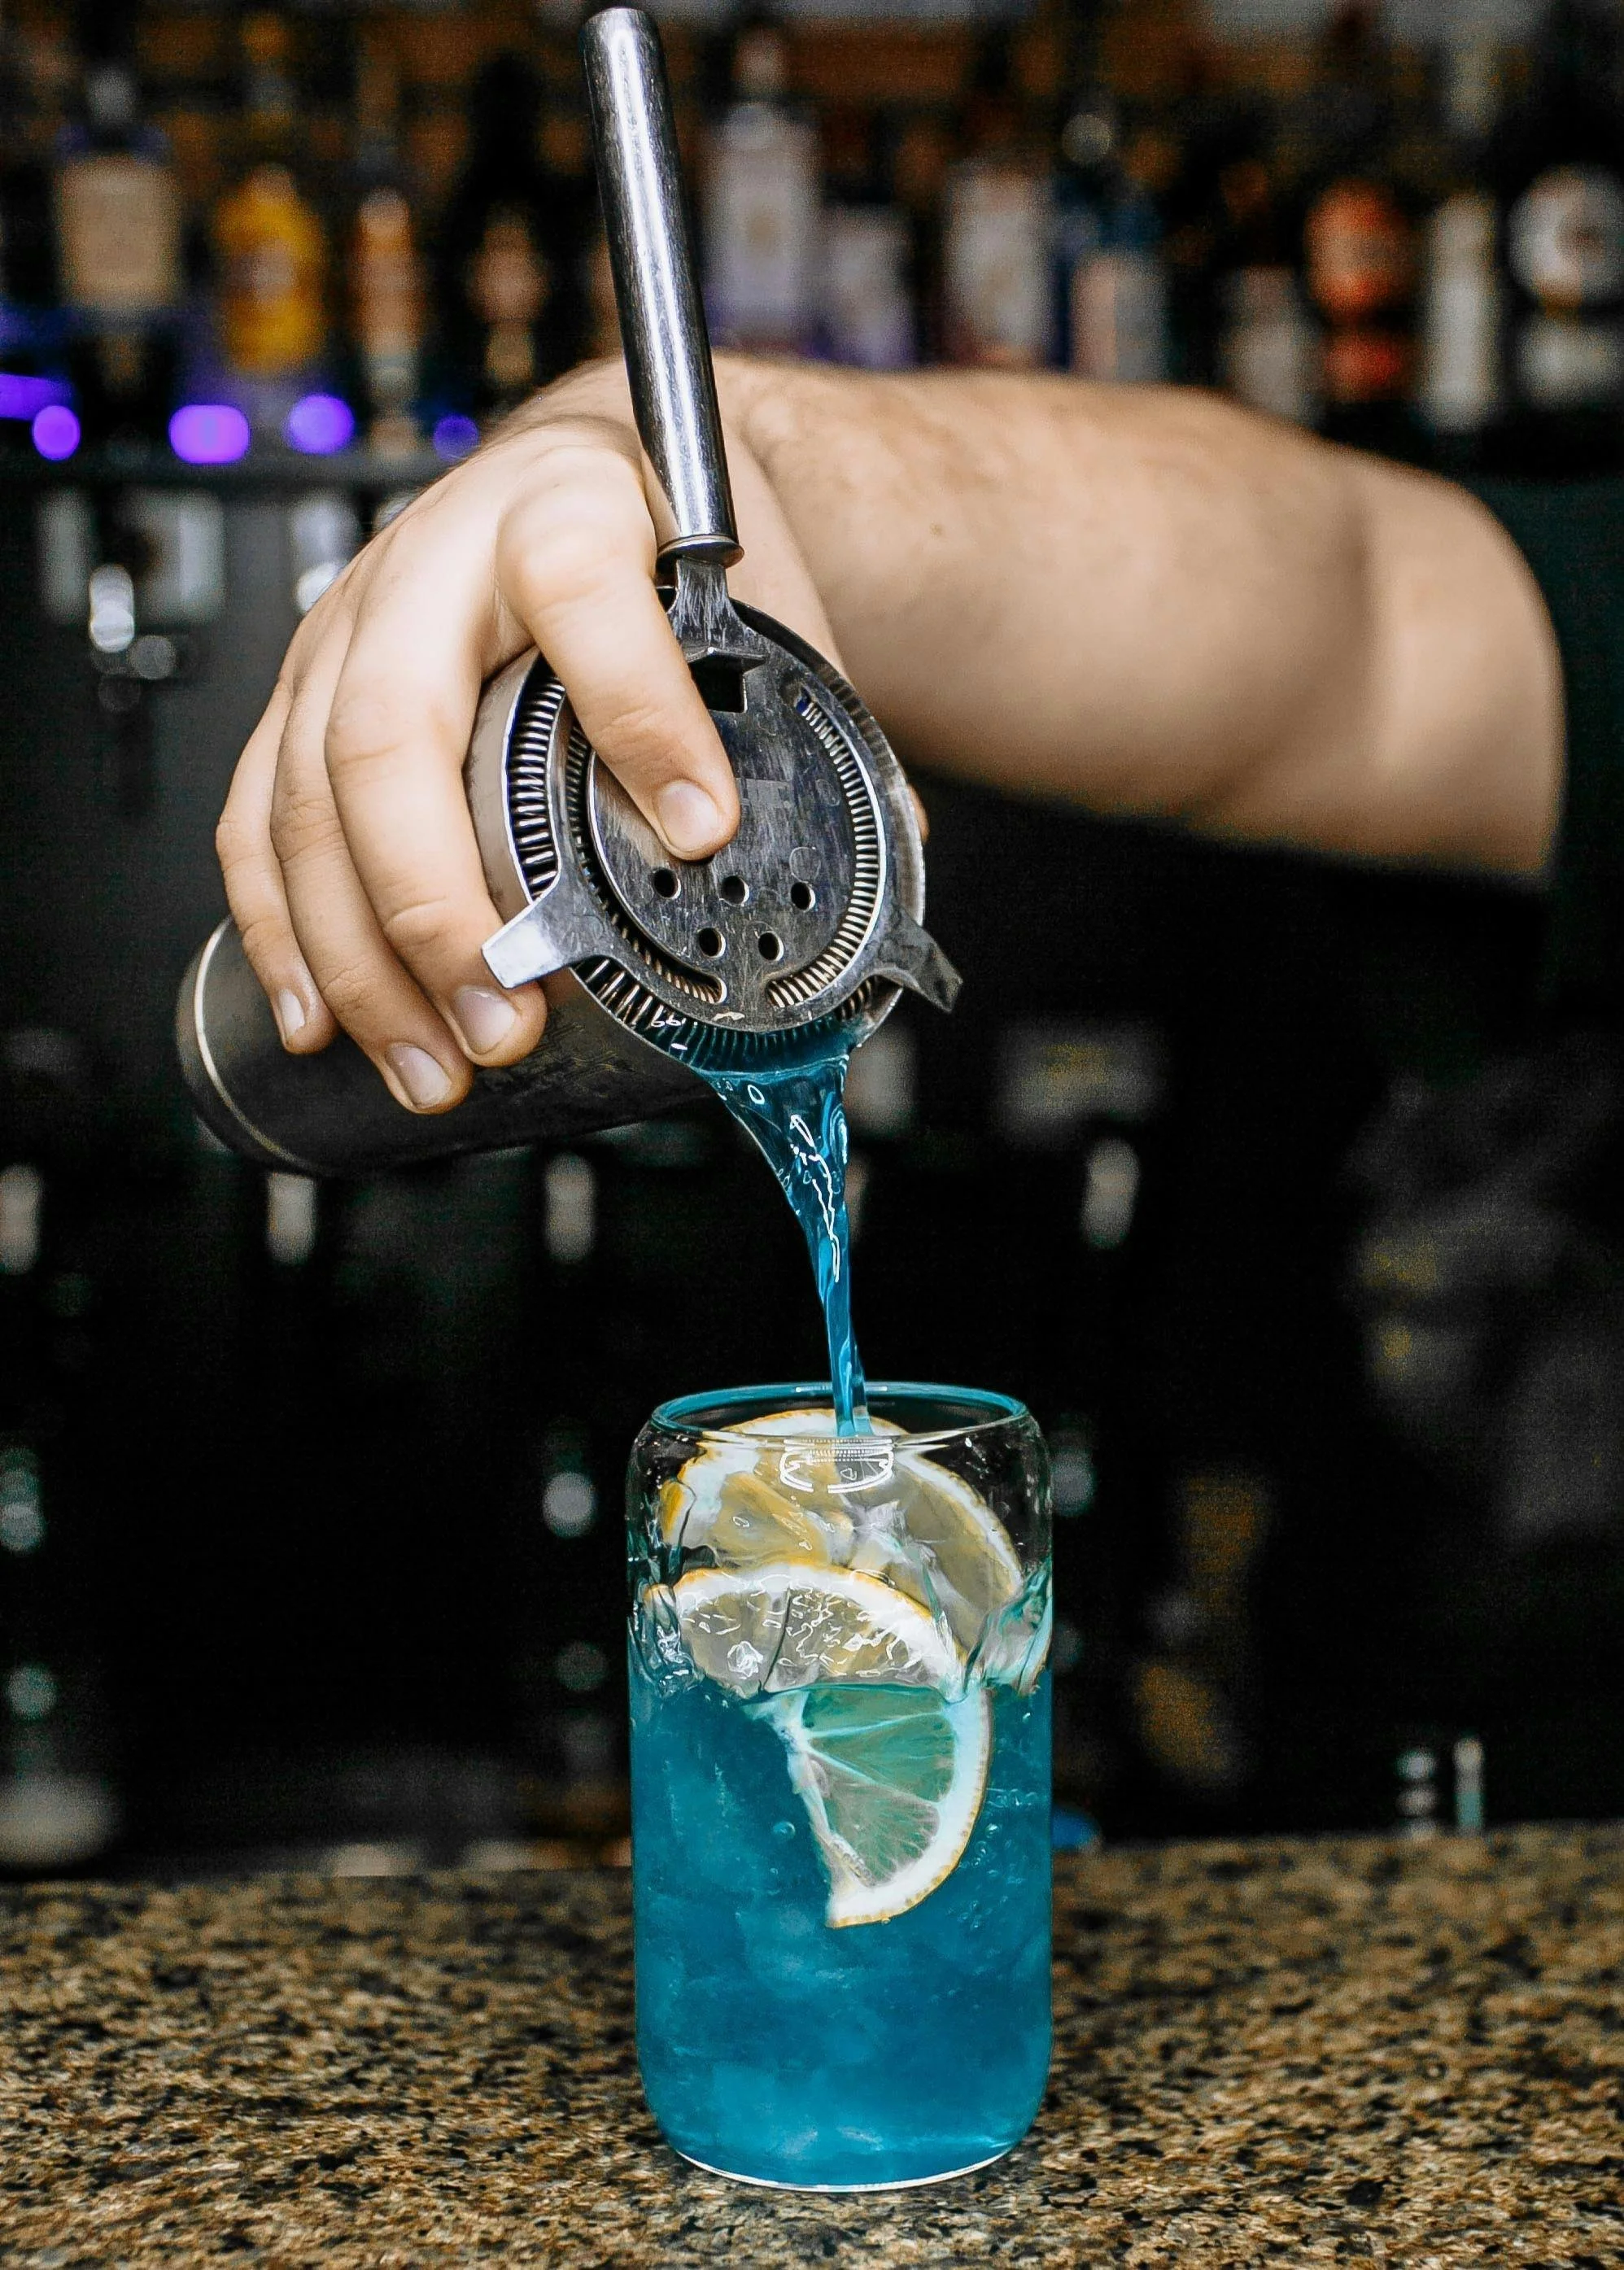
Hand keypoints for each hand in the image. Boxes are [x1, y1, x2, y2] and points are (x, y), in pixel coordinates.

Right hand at [215, 359, 843, 1112]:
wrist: (596, 469)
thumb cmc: (668, 538)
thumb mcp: (751, 596)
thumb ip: (800, 727)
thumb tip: (863, 895)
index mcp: (569, 511)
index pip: (584, 594)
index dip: (640, 715)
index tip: (702, 829)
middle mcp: (435, 560)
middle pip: (391, 728)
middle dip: (440, 904)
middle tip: (509, 1017)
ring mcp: (352, 626)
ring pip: (311, 794)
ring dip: (363, 952)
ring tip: (436, 1061)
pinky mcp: (306, 689)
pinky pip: (260, 814)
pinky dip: (284, 928)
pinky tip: (319, 1014)